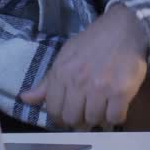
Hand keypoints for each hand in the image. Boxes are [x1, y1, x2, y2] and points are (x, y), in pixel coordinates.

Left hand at [20, 3, 148, 129]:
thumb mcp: (65, 56)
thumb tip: (25, 99)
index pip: (53, 110)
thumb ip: (47, 81)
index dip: (60, 117)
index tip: (69, 114)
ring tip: (101, 109)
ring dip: (97, 119)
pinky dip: (115, 118)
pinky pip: (115, 118)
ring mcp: (100, 87)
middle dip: (78, 120)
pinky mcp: (121, 91)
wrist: (124, 28)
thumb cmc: (93, 42)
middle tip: (86, 113)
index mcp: (61, 73)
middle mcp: (78, 82)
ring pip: (93, 121)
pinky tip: (115, 108)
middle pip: (72, 120)